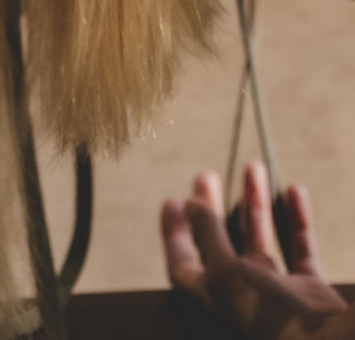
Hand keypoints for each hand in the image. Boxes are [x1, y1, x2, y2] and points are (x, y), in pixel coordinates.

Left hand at [162, 163, 352, 339]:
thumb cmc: (265, 315)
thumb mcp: (224, 272)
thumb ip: (207, 235)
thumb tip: (191, 203)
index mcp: (210, 300)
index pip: (183, 263)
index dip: (174, 232)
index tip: (172, 200)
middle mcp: (240, 297)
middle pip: (220, 244)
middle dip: (213, 208)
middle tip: (206, 174)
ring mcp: (276, 295)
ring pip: (261, 241)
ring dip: (256, 204)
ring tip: (253, 166)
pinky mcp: (308, 292)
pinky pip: (300, 248)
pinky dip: (297, 219)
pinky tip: (293, 190)